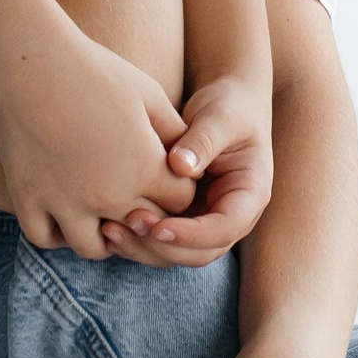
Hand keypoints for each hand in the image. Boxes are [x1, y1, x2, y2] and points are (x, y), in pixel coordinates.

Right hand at [0, 13, 190, 257]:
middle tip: (136, 198)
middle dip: (146, 216)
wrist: (29, 63)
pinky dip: (57, 233)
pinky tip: (64, 213)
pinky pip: (46, 239)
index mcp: (143, 169)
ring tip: (101, 213)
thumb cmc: (95, 71)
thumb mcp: (148, 95)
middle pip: (141, 230)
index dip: (178, 189)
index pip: (181, 202)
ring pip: (94, 249)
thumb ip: (174, 133)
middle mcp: (107, 196)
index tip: (165, 175)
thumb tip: (187, 161)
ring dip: (103, 236)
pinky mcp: (28, 200)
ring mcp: (64, 203)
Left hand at [101, 71, 272, 262]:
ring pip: (176, 254)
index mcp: (249, 196)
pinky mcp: (182, 217)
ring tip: (109, 229)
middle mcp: (229, 217)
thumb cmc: (228, 106)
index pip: (225, 229)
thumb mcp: (222, 117)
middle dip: (163, 246)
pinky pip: (160, 240)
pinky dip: (136, 240)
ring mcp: (204, 220)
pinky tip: (107, 229)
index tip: (159, 226)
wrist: (225, 103)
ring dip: (144, 248)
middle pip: (199, 252)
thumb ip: (204, 140)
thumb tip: (181, 168)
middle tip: (130, 221)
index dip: (192, 235)